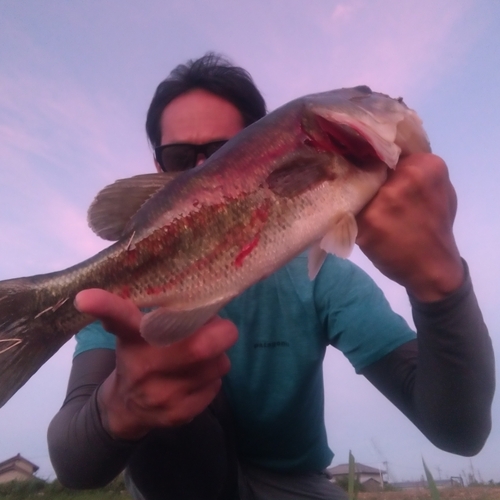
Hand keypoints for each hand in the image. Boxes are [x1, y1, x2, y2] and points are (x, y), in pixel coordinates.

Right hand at [74, 289, 237, 439]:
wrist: (125, 409)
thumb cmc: (140, 356)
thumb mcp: (137, 332)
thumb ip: (162, 314)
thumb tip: (203, 297)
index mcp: (131, 337)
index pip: (118, 317)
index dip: (103, 306)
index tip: (84, 298)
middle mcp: (142, 366)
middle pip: (199, 346)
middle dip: (222, 333)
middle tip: (221, 328)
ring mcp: (161, 394)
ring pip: (217, 364)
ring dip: (218, 355)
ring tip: (203, 355)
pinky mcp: (179, 414)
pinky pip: (216, 385)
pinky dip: (213, 377)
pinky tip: (195, 378)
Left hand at [356, 153, 463, 301]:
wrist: (433, 267)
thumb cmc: (434, 226)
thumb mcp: (437, 189)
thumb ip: (414, 170)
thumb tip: (381, 157)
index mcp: (426, 166)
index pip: (386, 150)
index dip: (372, 158)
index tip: (363, 164)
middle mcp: (405, 178)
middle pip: (368, 166)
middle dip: (361, 175)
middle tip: (355, 185)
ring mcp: (384, 199)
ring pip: (355, 188)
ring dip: (352, 197)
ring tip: (355, 206)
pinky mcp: (368, 221)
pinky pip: (348, 209)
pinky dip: (347, 215)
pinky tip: (352, 220)